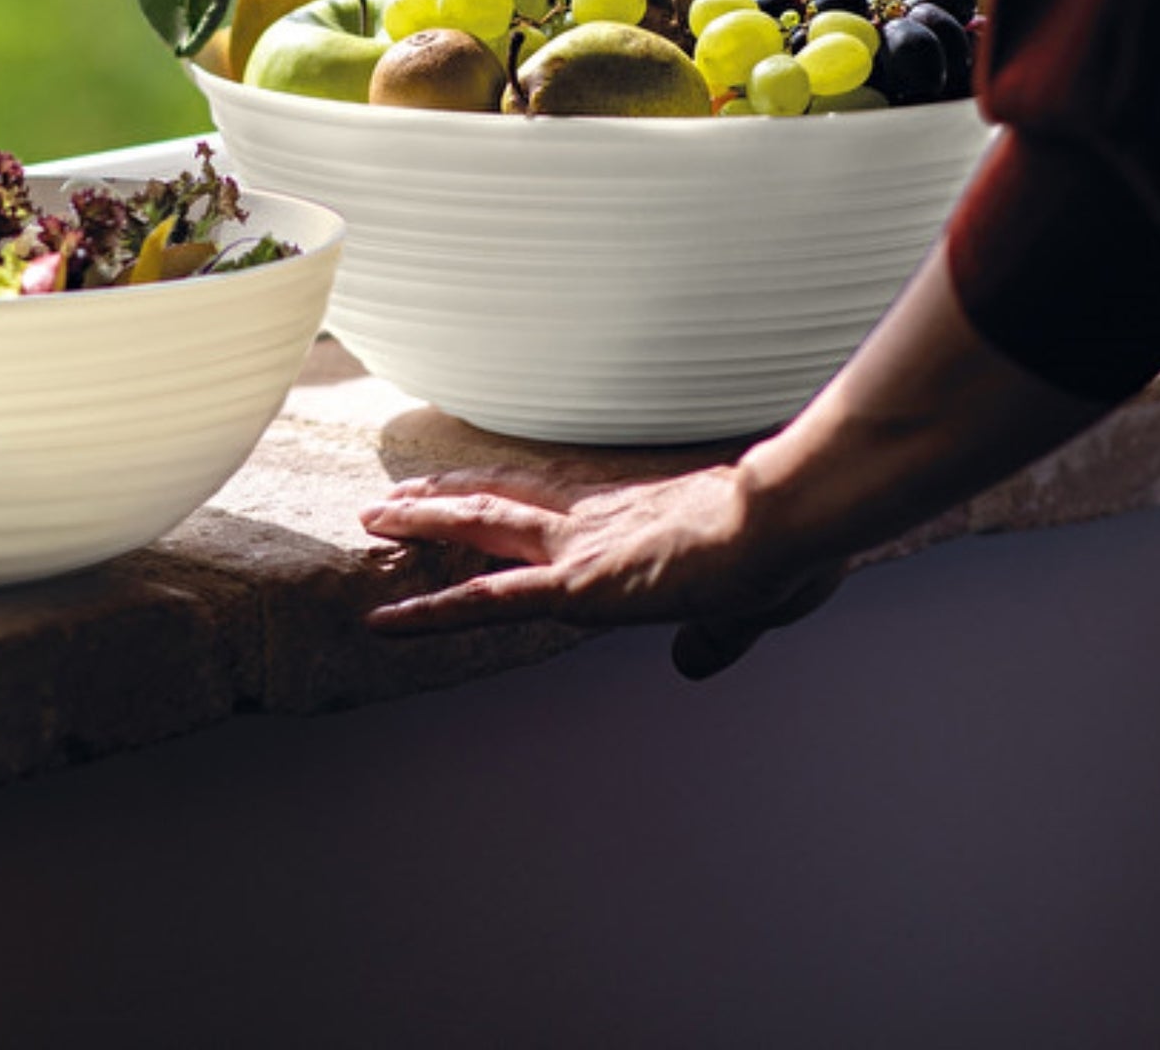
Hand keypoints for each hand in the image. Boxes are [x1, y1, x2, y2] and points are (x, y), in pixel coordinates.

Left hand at [359, 461, 844, 679]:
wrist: (787, 519)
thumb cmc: (785, 547)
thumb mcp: (750, 606)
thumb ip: (714, 638)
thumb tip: (691, 664)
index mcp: (631, 520)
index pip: (553, 506)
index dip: (512, 501)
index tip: (480, 496)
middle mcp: (593, 523)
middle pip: (502, 500)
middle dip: (448, 498)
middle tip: (398, 495)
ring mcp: (577, 549)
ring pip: (479, 528)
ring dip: (422, 524)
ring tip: (372, 520)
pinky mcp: (575, 586)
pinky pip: (484, 601)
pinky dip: (430, 612)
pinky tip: (387, 623)